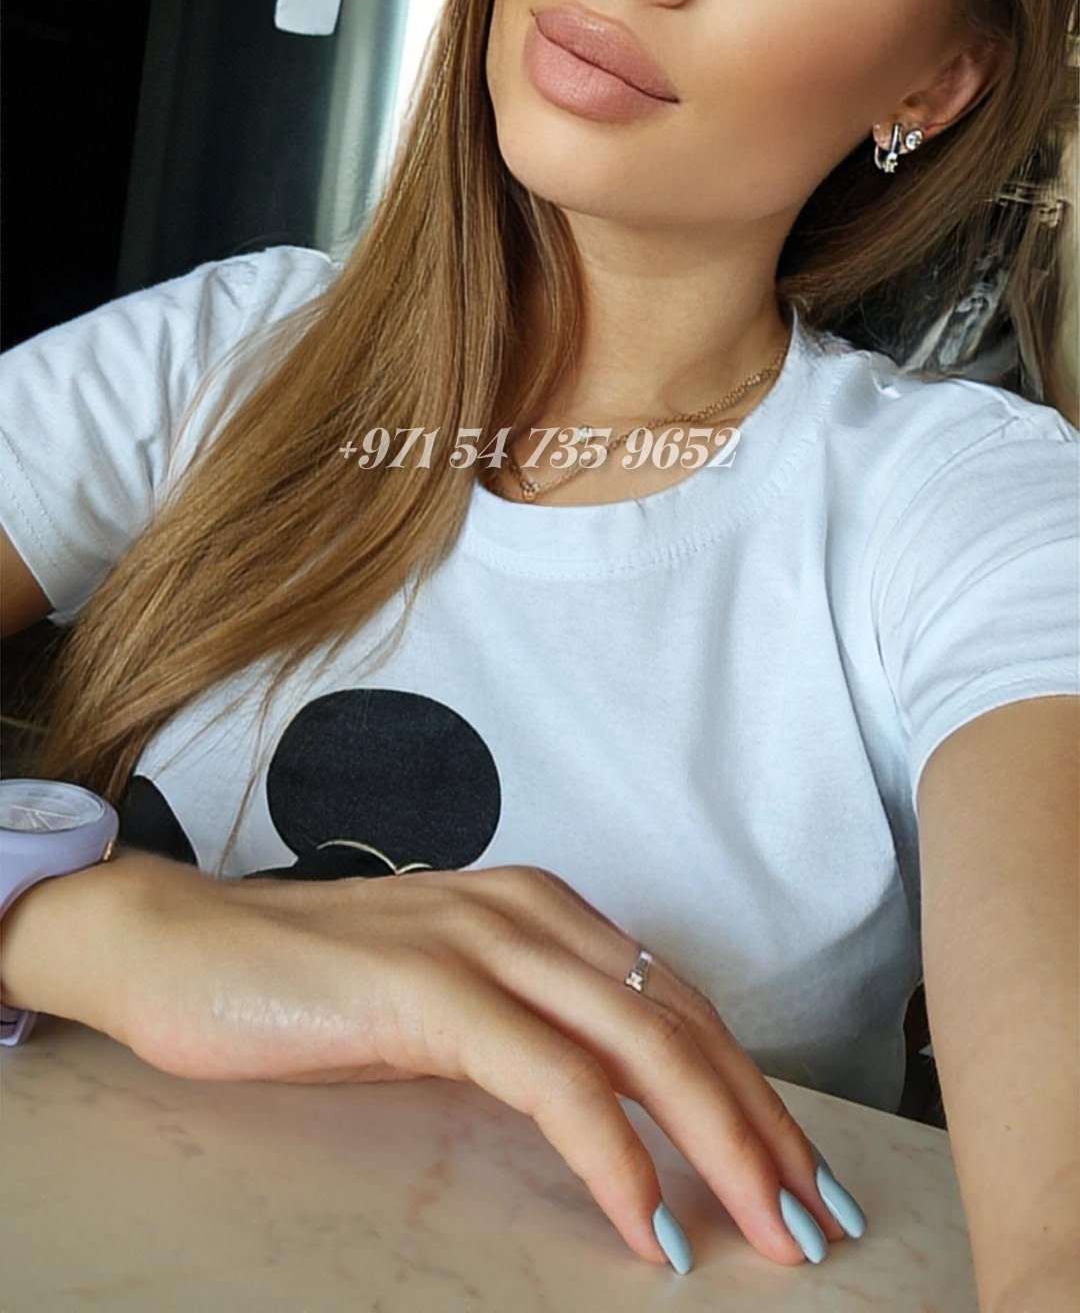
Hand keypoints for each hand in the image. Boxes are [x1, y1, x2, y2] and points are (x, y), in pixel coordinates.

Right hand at [116, 855, 852, 1272]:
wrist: (181, 947)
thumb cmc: (307, 986)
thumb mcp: (445, 1003)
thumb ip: (528, 1031)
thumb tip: (617, 1110)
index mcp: (545, 911)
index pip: (682, 1004)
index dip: (753, 1091)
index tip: (801, 1175)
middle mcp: (533, 912)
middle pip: (688, 1024)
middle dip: (766, 1129)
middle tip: (819, 1221)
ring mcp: (483, 943)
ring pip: (644, 1045)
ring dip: (723, 1147)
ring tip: (769, 1233)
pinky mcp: (431, 988)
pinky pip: (554, 1080)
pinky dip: (615, 1156)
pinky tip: (644, 1221)